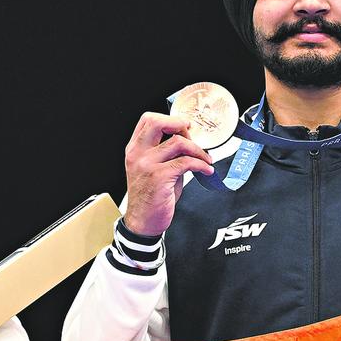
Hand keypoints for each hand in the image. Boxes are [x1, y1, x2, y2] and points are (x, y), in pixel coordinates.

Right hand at [122, 112, 214, 235]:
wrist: (143, 222)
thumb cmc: (150, 197)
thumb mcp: (153, 170)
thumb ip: (166, 154)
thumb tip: (189, 143)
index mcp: (135, 150)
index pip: (147, 120)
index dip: (169, 118)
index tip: (183, 126)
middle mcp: (138, 154)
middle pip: (158, 122)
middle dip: (180, 124)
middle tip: (193, 134)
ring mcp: (147, 165)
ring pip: (178, 142)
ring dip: (198, 149)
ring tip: (205, 158)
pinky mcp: (159, 177)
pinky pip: (186, 162)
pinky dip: (201, 164)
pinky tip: (206, 169)